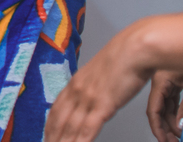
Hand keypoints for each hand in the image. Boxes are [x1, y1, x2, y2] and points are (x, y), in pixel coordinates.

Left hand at [44, 23, 154, 141]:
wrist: (135, 49)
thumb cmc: (124, 58)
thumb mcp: (101, 72)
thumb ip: (93, 85)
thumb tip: (93, 94)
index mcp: (76, 82)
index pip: (56, 108)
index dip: (50, 124)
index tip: (47, 135)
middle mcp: (78, 90)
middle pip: (59, 120)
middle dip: (52, 136)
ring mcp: (89, 98)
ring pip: (70, 126)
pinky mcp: (103, 105)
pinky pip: (88, 128)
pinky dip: (80, 141)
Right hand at [146, 70, 182, 141]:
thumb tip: (180, 125)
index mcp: (161, 80)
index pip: (154, 110)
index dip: (158, 128)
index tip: (164, 141)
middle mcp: (162, 80)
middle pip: (159, 109)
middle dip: (165, 127)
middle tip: (173, 141)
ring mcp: (168, 79)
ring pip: (166, 105)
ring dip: (171, 121)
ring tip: (178, 135)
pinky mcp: (176, 78)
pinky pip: (172, 99)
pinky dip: (175, 112)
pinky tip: (180, 121)